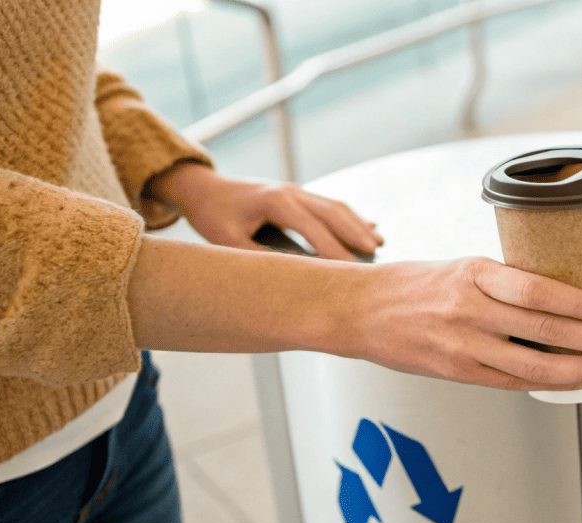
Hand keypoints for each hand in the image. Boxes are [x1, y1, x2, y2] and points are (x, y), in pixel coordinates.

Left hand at [145, 162, 382, 260]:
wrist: (203, 188)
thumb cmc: (212, 214)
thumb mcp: (227, 241)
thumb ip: (257, 257)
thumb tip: (286, 275)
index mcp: (274, 200)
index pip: (312, 226)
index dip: (333, 248)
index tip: (350, 267)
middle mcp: (289, 191)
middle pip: (332, 211)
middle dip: (355, 232)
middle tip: (376, 252)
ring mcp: (295, 190)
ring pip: (335, 206)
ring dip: (357, 223)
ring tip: (378, 242)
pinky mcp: (297, 194)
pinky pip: (329, 205)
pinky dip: (350, 217)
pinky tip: (368, 226)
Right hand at [349, 257, 581, 389]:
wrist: (360, 311)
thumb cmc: (413, 285)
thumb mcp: (461, 267)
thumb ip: (503, 282)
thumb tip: (556, 295)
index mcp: (474, 274)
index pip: (538, 289)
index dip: (579, 302)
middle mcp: (470, 310)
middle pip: (544, 328)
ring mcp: (462, 345)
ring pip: (532, 364)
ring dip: (576, 367)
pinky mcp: (456, 372)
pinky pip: (510, 382)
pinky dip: (544, 382)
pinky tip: (567, 378)